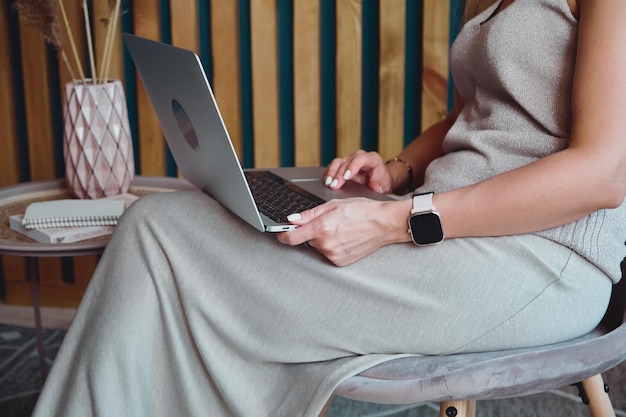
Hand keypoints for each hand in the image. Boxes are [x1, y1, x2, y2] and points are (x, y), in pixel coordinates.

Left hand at [276, 197, 410, 265]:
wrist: (383, 224)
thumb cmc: (362, 211)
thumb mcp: (333, 205)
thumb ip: (309, 214)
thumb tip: (292, 220)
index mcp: (321, 228)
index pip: (291, 237)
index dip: (284, 234)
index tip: (282, 232)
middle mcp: (325, 244)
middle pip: (306, 240)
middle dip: (312, 232)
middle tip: (329, 222)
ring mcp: (333, 255)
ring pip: (318, 246)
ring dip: (323, 239)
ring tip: (341, 229)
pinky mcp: (340, 262)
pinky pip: (328, 253)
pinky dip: (333, 246)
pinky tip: (345, 238)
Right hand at [324, 150, 393, 193]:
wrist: (379, 179)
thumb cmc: (381, 180)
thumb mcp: (384, 184)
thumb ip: (379, 185)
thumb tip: (375, 187)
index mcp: (371, 158)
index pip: (360, 159)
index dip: (352, 167)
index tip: (346, 177)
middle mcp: (359, 156)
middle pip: (346, 161)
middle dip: (339, 174)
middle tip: (334, 185)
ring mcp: (350, 159)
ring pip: (337, 162)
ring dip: (331, 173)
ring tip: (328, 183)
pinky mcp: (343, 165)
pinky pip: (333, 166)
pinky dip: (328, 173)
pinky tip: (326, 181)